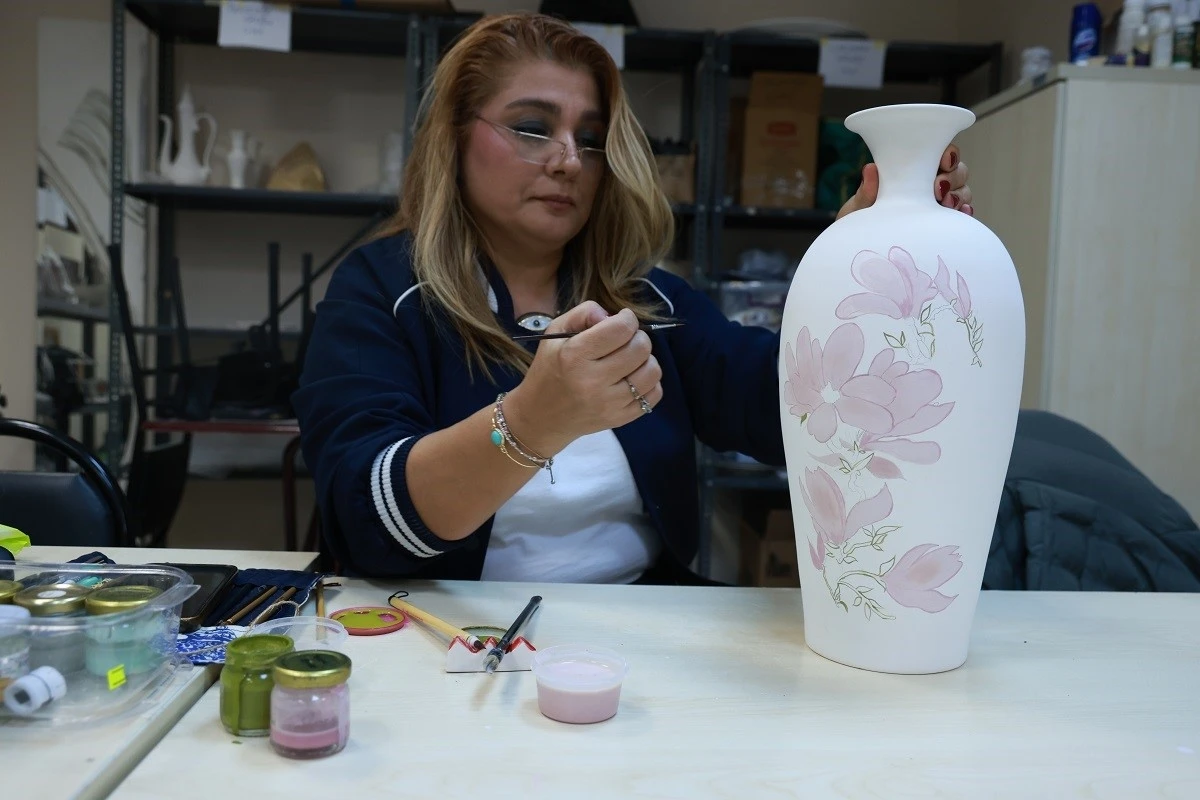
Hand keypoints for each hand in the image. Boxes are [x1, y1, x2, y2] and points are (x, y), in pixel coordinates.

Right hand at [504, 303, 663, 454]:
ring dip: (646, 359)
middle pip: (640, 348)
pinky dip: (649, 382)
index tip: (622, 320)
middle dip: (638, 337)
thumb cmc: (549, 369)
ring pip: (652, 371)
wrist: (542, 417)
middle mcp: (593, 381)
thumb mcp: (555, 333)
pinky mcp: (620, 419)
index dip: (627, 318)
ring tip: (631, 359)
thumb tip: (613, 316)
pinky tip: (633, 378)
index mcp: (574, 356)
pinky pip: (654, 395)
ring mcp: (609, 404)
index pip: (620, 329)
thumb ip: (584, 313)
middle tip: (626, 340)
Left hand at [836, 145, 972, 219]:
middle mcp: (930, 184)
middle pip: (958, 171)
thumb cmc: (859, 221)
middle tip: (937, 188)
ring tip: (946, 204)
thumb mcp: (858, 208)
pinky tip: (960, 214)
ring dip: (958, 195)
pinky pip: (962, 216)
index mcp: (912, 171)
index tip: (943, 160)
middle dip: (952, 177)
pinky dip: (964, 213)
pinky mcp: (945, 224)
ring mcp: (940, 204)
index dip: (948, 153)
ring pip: (963, 191)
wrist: (858, 248)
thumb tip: (870, 169)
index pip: (940, 152)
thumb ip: (866, 192)